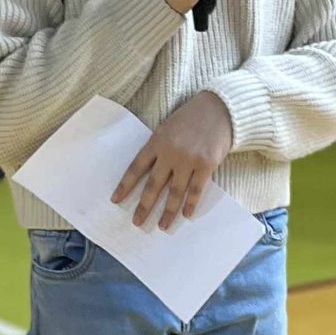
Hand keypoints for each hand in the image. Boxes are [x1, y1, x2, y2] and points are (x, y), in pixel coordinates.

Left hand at [112, 91, 233, 230]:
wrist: (220, 108)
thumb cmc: (192, 118)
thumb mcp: (168, 128)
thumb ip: (159, 148)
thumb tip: (150, 174)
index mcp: (157, 142)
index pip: (136, 167)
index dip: (125, 185)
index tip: (115, 200)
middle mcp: (170, 152)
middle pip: (153, 184)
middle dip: (144, 206)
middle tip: (136, 222)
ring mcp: (189, 159)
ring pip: (175, 191)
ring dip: (168, 211)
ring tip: (163, 226)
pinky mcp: (207, 164)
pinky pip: (196, 189)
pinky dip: (190, 203)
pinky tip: (186, 215)